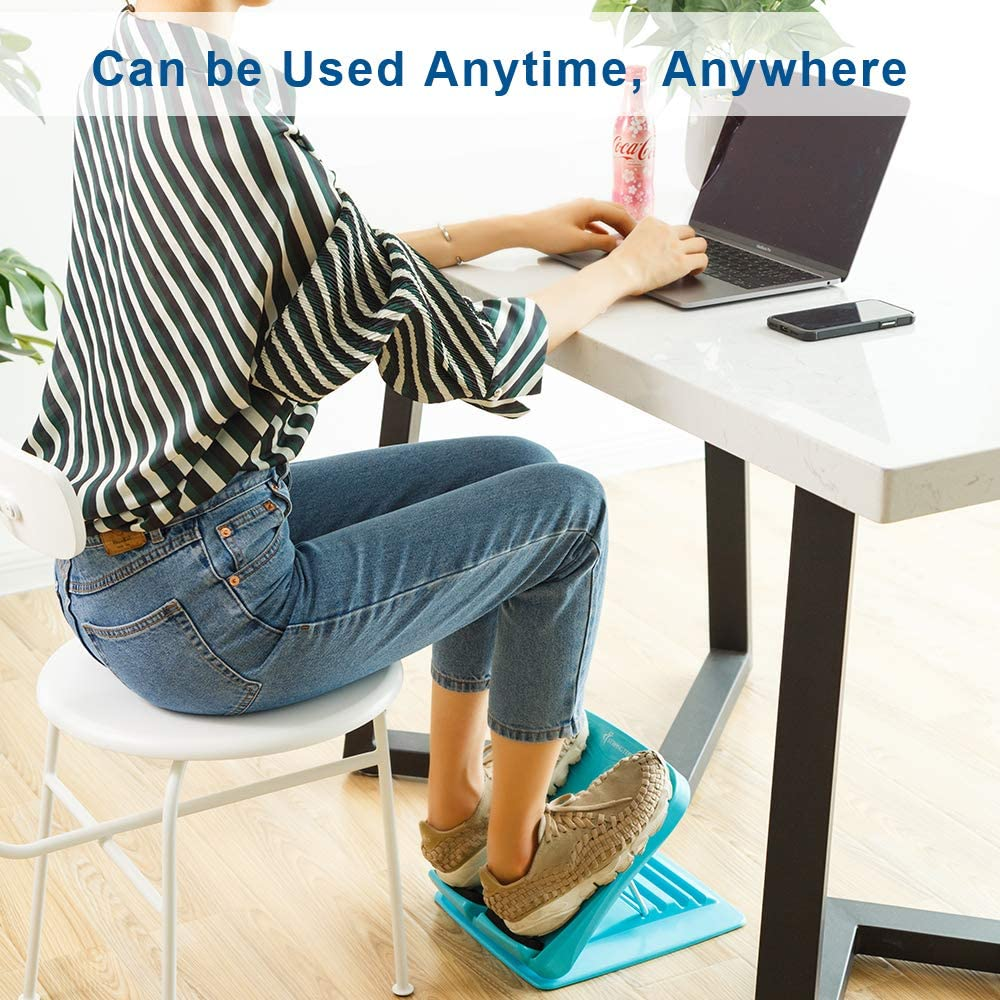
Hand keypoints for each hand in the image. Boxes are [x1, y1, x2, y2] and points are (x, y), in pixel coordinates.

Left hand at [520, 198, 636, 256]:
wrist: (525, 229)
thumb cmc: (549, 234)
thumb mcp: (579, 241)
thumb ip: (601, 242)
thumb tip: (618, 244)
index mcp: (591, 206)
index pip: (619, 214)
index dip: (631, 226)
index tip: (640, 238)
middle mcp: (586, 204)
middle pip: (613, 211)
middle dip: (626, 224)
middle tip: (636, 238)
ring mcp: (579, 209)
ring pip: (604, 216)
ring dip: (615, 226)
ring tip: (624, 239)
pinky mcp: (572, 217)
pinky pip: (593, 221)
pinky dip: (603, 228)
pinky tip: (605, 238)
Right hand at [606, 218, 708, 295]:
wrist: (619, 273)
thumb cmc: (619, 264)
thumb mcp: (629, 241)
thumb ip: (643, 240)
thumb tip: (650, 249)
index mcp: (652, 223)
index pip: (671, 226)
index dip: (672, 239)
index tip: (670, 249)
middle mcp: (666, 231)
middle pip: (689, 232)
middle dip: (688, 243)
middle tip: (685, 254)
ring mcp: (675, 246)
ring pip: (701, 244)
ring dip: (698, 253)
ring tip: (693, 262)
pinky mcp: (681, 263)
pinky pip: (702, 259)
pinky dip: (701, 266)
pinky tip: (694, 272)